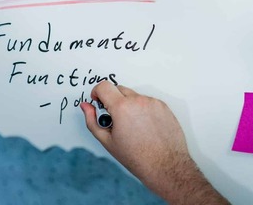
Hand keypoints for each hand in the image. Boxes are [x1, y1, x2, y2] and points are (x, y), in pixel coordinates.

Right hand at [80, 81, 228, 204]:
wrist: (165, 166)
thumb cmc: (138, 157)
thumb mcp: (108, 141)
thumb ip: (92, 121)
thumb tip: (86, 107)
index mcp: (122, 108)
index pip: (104, 86)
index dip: (97, 92)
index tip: (98, 100)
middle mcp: (138, 101)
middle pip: (119, 89)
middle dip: (113, 100)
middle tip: (115, 118)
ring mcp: (152, 102)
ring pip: (134, 96)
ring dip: (129, 105)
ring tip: (132, 126)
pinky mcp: (163, 106)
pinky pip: (147, 101)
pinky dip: (143, 109)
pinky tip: (144, 126)